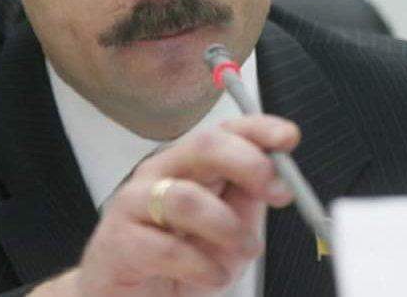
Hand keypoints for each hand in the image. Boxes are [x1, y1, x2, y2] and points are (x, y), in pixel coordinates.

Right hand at [37, 114, 299, 296]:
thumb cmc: (177, 263)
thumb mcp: (226, 232)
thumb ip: (247, 202)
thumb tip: (280, 178)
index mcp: (188, 165)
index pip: (223, 131)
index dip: (257, 129)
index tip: (288, 139)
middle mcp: (159, 174)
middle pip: (202, 146)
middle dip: (247, 164)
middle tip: (277, 192)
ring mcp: (134, 204)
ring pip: (186, 198)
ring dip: (228, 228)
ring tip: (245, 252)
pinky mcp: (118, 241)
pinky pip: (166, 248)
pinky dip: (201, 266)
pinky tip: (211, 277)